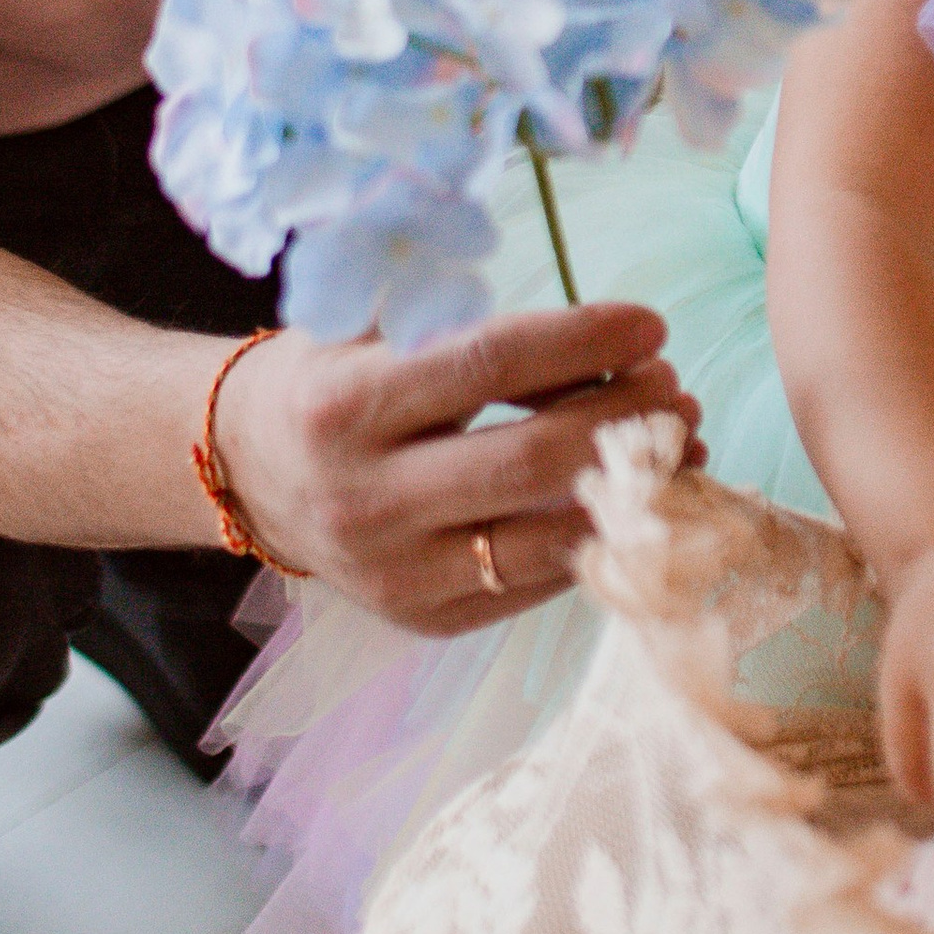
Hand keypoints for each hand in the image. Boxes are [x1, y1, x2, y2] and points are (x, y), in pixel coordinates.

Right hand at [212, 300, 700, 629]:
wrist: (250, 471)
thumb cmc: (330, 378)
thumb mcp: (368, 323)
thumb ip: (459, 314)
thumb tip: (596, 329)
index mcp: (346, 406)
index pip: (490, 364)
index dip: (584, 341)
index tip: (651, 323)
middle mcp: (364, 499)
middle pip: (531, 461)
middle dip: (623, 418)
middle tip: (674, 387)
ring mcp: (394, 574)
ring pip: (545, 538)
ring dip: (632, 488)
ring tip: (683, 441)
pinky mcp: (424, 619)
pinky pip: (535, 582)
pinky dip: (600, 536)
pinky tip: (640, 493)